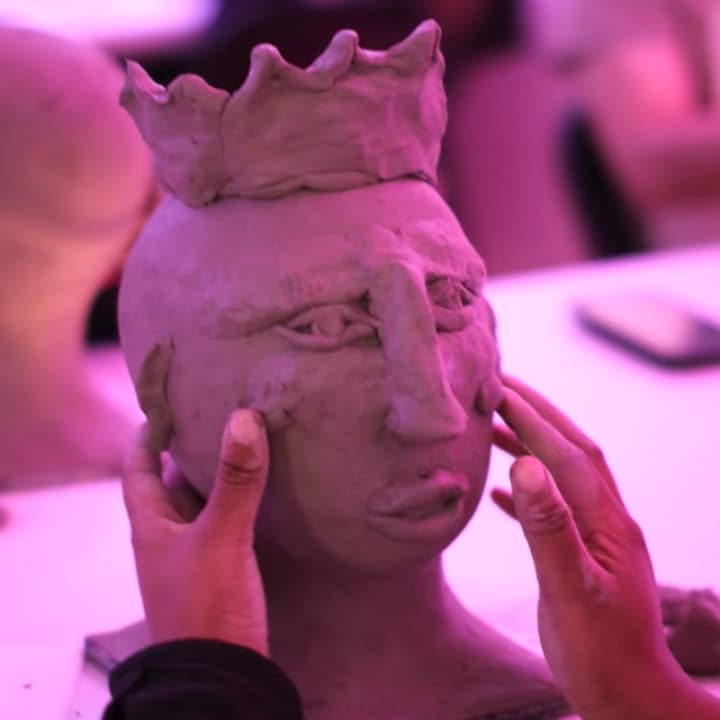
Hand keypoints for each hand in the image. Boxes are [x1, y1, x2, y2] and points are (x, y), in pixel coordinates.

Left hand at [122, 408, 268, 654]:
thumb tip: (244, 418)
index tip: (167, 404)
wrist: (219, 677)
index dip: (147, 436)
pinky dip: (238, 504)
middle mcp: (168, 537)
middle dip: (191, 450)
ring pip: (202, 504)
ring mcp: (193, 557)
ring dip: (218, 477)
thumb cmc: (205, 605)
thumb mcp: (220, 539)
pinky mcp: (219, 572)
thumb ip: (234, 482)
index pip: (138, 469)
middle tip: (220, 414)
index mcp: (152, 526)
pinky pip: (226, 525)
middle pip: (173, 482)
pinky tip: (263, 493)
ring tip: (246, 443)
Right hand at [490, 376, 709, 719]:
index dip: (533, 419)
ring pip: (564, 474)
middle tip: (501, 386)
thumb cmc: (601, 653)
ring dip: (531, 444)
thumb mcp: (571, 591)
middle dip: (538, 414)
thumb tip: (524, 465)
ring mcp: (598, 537)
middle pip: (573, 451)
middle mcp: (607, 520)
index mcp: (606, 523)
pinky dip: (527, 489)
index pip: (568, 455)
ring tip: (494, 424)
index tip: (499, 389)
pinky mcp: (585, 555)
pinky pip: (554, 507)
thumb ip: (547, 528)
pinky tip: (501, 490)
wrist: (630, 698)